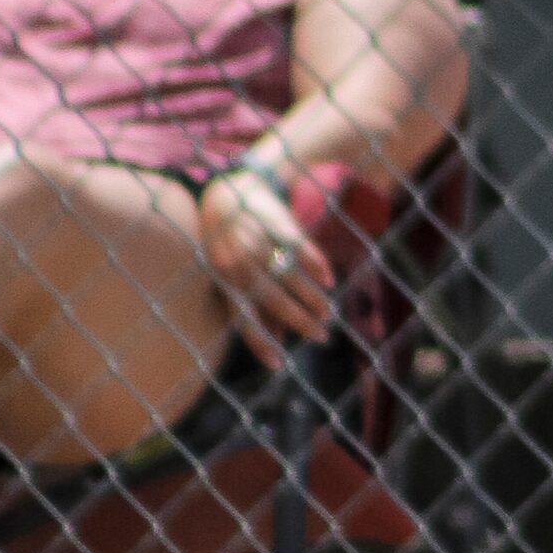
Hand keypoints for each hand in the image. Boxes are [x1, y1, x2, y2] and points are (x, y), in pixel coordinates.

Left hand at [199, 163, 333, 366]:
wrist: (232, 189)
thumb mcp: (233, 274)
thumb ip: (254, 305)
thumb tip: (275, 340)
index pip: (242, 317)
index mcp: (224, 279)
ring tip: (328, 313)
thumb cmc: (231, 240)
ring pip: (286, 277)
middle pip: (272, 299)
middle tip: (321, 336)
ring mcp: (256, 242)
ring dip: (310, 298)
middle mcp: (238, 263)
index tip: (279, 364)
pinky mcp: (274, 221)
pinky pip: (296, 247)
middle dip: (298, 320)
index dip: (260, 341)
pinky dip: (313, 264)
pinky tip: (327, 280)